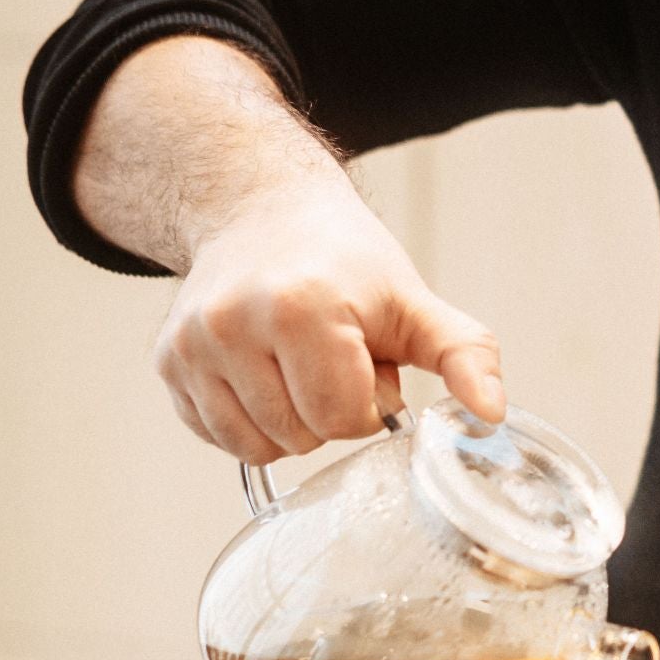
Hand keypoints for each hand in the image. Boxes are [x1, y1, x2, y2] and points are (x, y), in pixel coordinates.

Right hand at [153, 173, 504, 463]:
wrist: (263, 212)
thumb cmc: (347, 263)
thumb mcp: (415, 302)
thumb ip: (464, 355)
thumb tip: (492, 414)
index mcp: (303, 307)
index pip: (343, 416)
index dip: (370, 404)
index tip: (371, 364)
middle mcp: (235, 324)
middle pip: (301, 436)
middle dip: (332, 411)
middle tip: (336, 357)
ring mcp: (193, 345)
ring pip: (257, 446)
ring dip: (293, 422)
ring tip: (303, 363)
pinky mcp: (167, 362)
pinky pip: (219, 436)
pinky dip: (252, 421)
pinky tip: (267, 373)